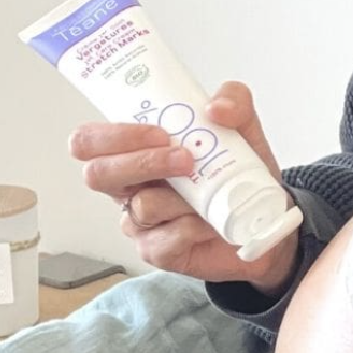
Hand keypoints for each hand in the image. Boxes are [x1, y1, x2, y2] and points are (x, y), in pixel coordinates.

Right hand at [69, 80, 299, 293]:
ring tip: (211, 193)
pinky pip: (165, 239)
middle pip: (98, 174)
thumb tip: (216, 107)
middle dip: (142, 162)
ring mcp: (140, 221)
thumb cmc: (239, 170)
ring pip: (141, 207)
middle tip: (186, 159)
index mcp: (135, 151)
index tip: (160, 133)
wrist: (264, 217)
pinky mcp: (157, 251)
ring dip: (182, 197)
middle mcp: (129, 186)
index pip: (88, 141)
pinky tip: (211, 221)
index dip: (112, 136)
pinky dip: (194, 226)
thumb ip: (235, 101)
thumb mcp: (244, 126)